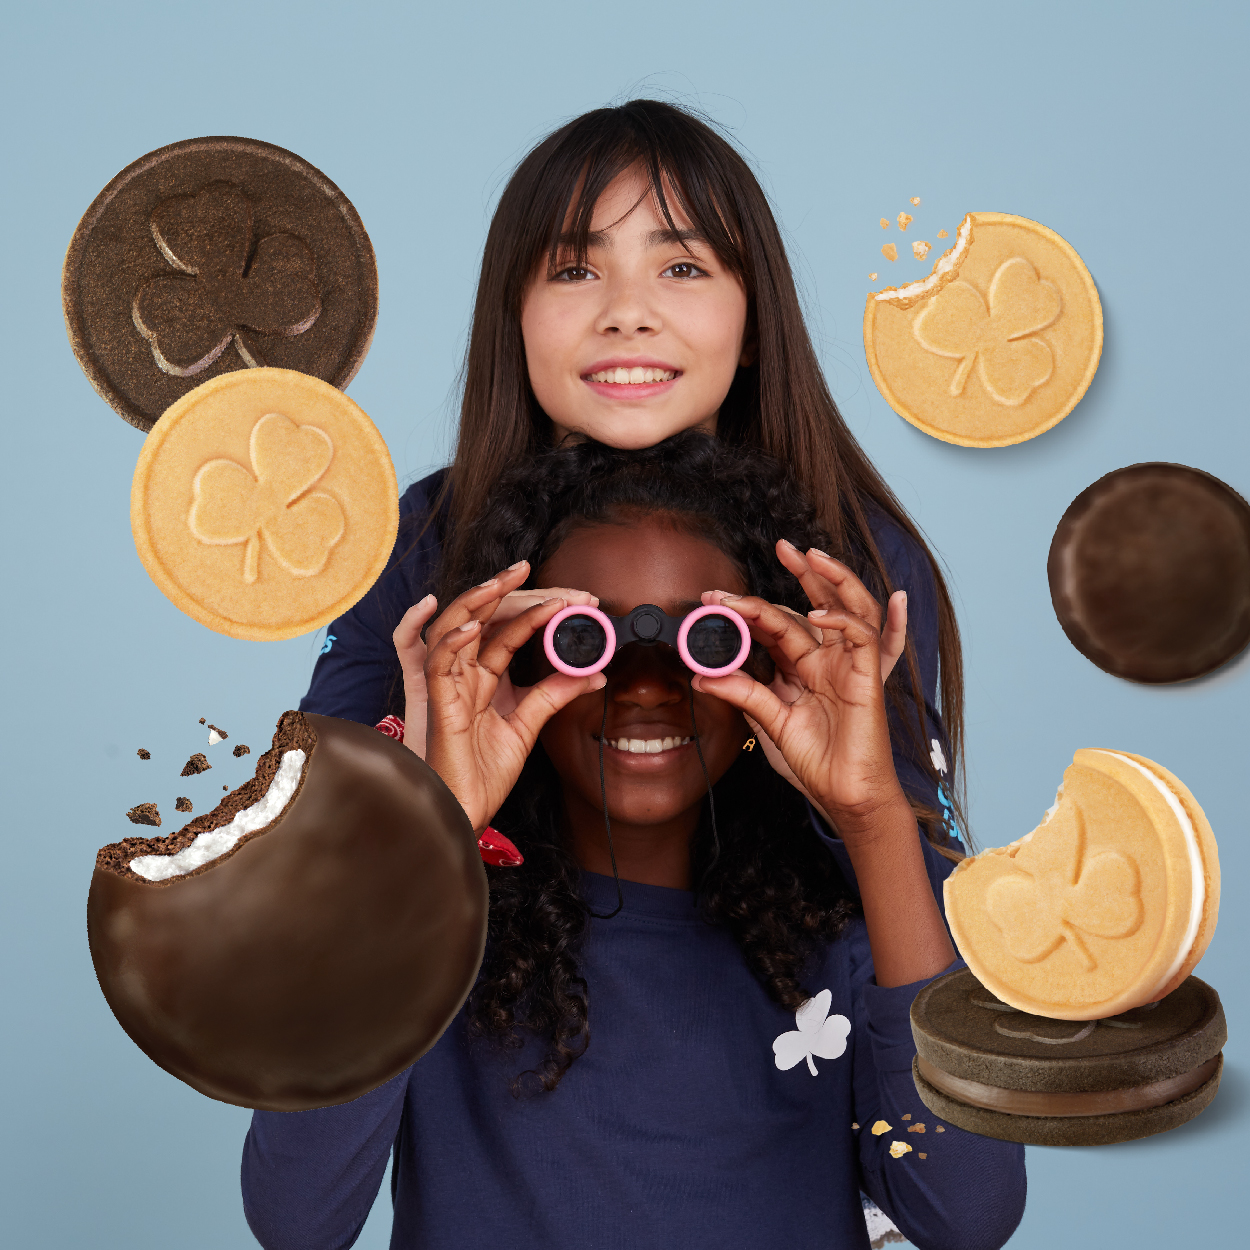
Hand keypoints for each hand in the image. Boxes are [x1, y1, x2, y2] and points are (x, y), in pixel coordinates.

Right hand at [422, 571, 604, 831]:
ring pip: (454, 628)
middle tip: (540, 572)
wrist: (466, 811)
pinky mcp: (439, 705)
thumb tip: (594, 672)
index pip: (510, 629)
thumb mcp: (529, 724)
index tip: (578, 599)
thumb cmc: (485, 771)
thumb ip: (555, 694)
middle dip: (510, 590)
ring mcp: (449, 686)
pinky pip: (439, 664)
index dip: (540, 609)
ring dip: (478, 600)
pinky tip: (476, 627)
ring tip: (505, 580)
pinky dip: (453, 641)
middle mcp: (465, 673)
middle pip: (482, 617)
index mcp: (484, 675)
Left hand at [694, 563, 907, 842]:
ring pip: (847, 608)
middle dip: (799, 574)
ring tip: (810, 555)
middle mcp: (826, 660)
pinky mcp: (868, 677)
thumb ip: (743, 694)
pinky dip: (840, 621)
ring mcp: (848, 665)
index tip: (713, 599)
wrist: (844, 796)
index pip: (776, 626)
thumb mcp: (768, 723)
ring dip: (830, 579)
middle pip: (814, 605)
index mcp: (802, 668)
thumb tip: (703, 675)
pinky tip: (816, 615)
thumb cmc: (813, 763)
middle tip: (780, 546)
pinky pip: (861, 636)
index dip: (747, 610)